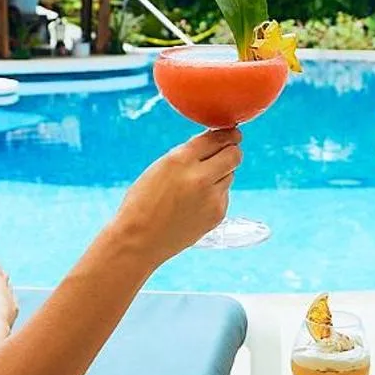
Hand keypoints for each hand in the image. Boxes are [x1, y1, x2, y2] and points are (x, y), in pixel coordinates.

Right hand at [110, 129, 242, 262]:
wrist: (139, 240)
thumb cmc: (142, 202)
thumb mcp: (159, 168)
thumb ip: (187, 154)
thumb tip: (214, 143)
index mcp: (180, 160)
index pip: (217, 138)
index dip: (227, 134)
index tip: (231, 133)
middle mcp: (200, 177)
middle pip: (234, 154)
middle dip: (232, 150)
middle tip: (228, 150)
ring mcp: (211, 198)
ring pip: (230, 174)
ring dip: (221, 173)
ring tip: (198, 184)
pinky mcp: (217, 214)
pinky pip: (224, 195)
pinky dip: (215, 194)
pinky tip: (195, 203)